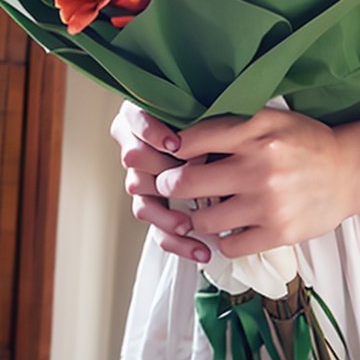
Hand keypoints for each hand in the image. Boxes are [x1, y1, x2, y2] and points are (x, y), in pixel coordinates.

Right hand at [109, 99, 212, 264]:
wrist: (226, 138)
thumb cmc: (210, 117)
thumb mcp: (200, 110)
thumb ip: (194, 120)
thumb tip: (197, 144)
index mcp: (139, 117)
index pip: (135, 121)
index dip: (152, 133)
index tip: (174, 143)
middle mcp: (134, 148)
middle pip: (135, 162)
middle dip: (163, 171)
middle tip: (189, 180)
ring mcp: (142, 182)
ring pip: (142, 203)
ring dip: (167, 215)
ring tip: (189, 224)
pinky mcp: (157, 209)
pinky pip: (158, 231)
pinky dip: (179, 242)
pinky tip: (200, 250)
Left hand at [153, 107, 359, 258]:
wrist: (350, 171)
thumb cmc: (307, 142)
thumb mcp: (274, 119)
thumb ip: (236, 123)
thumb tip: (185, 134)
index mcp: (256, 131)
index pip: (192, 139)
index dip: (170, 148)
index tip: (167, 154)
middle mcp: (259, 166)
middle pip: (185, 182)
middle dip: (169, 186)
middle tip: (168, 186)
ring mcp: (267, 203)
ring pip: (203, 220)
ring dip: (195, 217)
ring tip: (198, 211)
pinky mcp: (278, 232)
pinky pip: (229, 246)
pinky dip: (222, 241)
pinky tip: (227, 230)